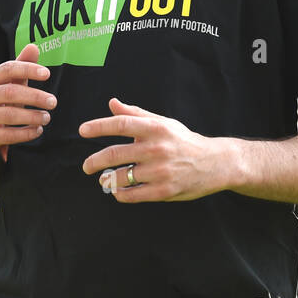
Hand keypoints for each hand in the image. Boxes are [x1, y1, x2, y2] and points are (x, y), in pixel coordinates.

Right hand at [0, 43, 56, 157]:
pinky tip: (38, 130)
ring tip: (47, 117)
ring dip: (32, 116)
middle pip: (10, 92)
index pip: (8, 68)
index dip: (28, 69)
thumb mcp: (9, 84)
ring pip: (10, 115)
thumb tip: (34, 46)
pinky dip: (26, 133)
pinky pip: (7, 135)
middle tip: (53, 102)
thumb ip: (22, 66)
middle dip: (35, 96)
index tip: (47, 74)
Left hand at [79, 98, 235, 202]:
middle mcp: (156, 148)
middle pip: (115, 154)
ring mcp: (160, 171)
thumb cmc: (184, 141)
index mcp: (155, 128)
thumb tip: (112, 103)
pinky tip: (118, 191)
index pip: (121, 124)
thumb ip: (136, 114)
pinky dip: (120, 194)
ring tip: (103, 180)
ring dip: (106, 180)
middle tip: (86, 166)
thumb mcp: (163, 123)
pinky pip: (133, 195)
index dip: (99, 126)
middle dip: (94, 161)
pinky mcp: (164, 191)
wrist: (215, 163)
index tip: (82, 130)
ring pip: (121, 177)